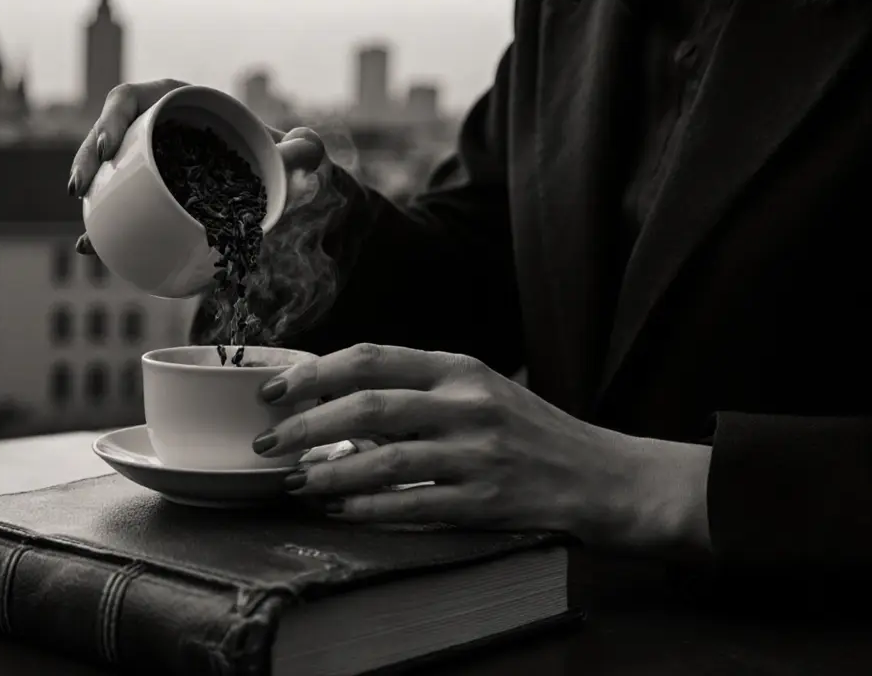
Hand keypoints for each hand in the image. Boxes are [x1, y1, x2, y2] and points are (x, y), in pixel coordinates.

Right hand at [67, 79, 330, 255]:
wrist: (277, 183)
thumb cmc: (277, 154)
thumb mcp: (292, 150)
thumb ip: (304, 147)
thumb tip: (304, 148)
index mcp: (175, 101)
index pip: (129, 98)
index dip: (110, 119)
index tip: (106, 148)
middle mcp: (153, 127)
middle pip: (106, 134)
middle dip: (86, 158)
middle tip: (79, 188)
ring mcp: (146, 160)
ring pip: (104, 171)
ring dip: (88, 194)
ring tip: (84, 229)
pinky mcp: (148, 192)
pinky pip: (118, 205)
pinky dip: (103, 227)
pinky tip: (90, 249)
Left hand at [252, 344, 712, 554]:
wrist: (604, 476)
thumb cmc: (533, 431)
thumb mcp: (481, 389)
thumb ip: (421, 387)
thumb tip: (340, 397)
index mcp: (459, 368)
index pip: (371, 358)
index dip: (313, 373)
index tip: (274, 389)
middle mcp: (466, 404)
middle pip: (366, 407)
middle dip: (304, 424)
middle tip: (268, 441)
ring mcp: (476, 454)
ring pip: (381, 461)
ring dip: (326, 473)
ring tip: (292, 482)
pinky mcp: (485, 501)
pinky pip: (410, 505)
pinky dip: (367, 509)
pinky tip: (339, 512)